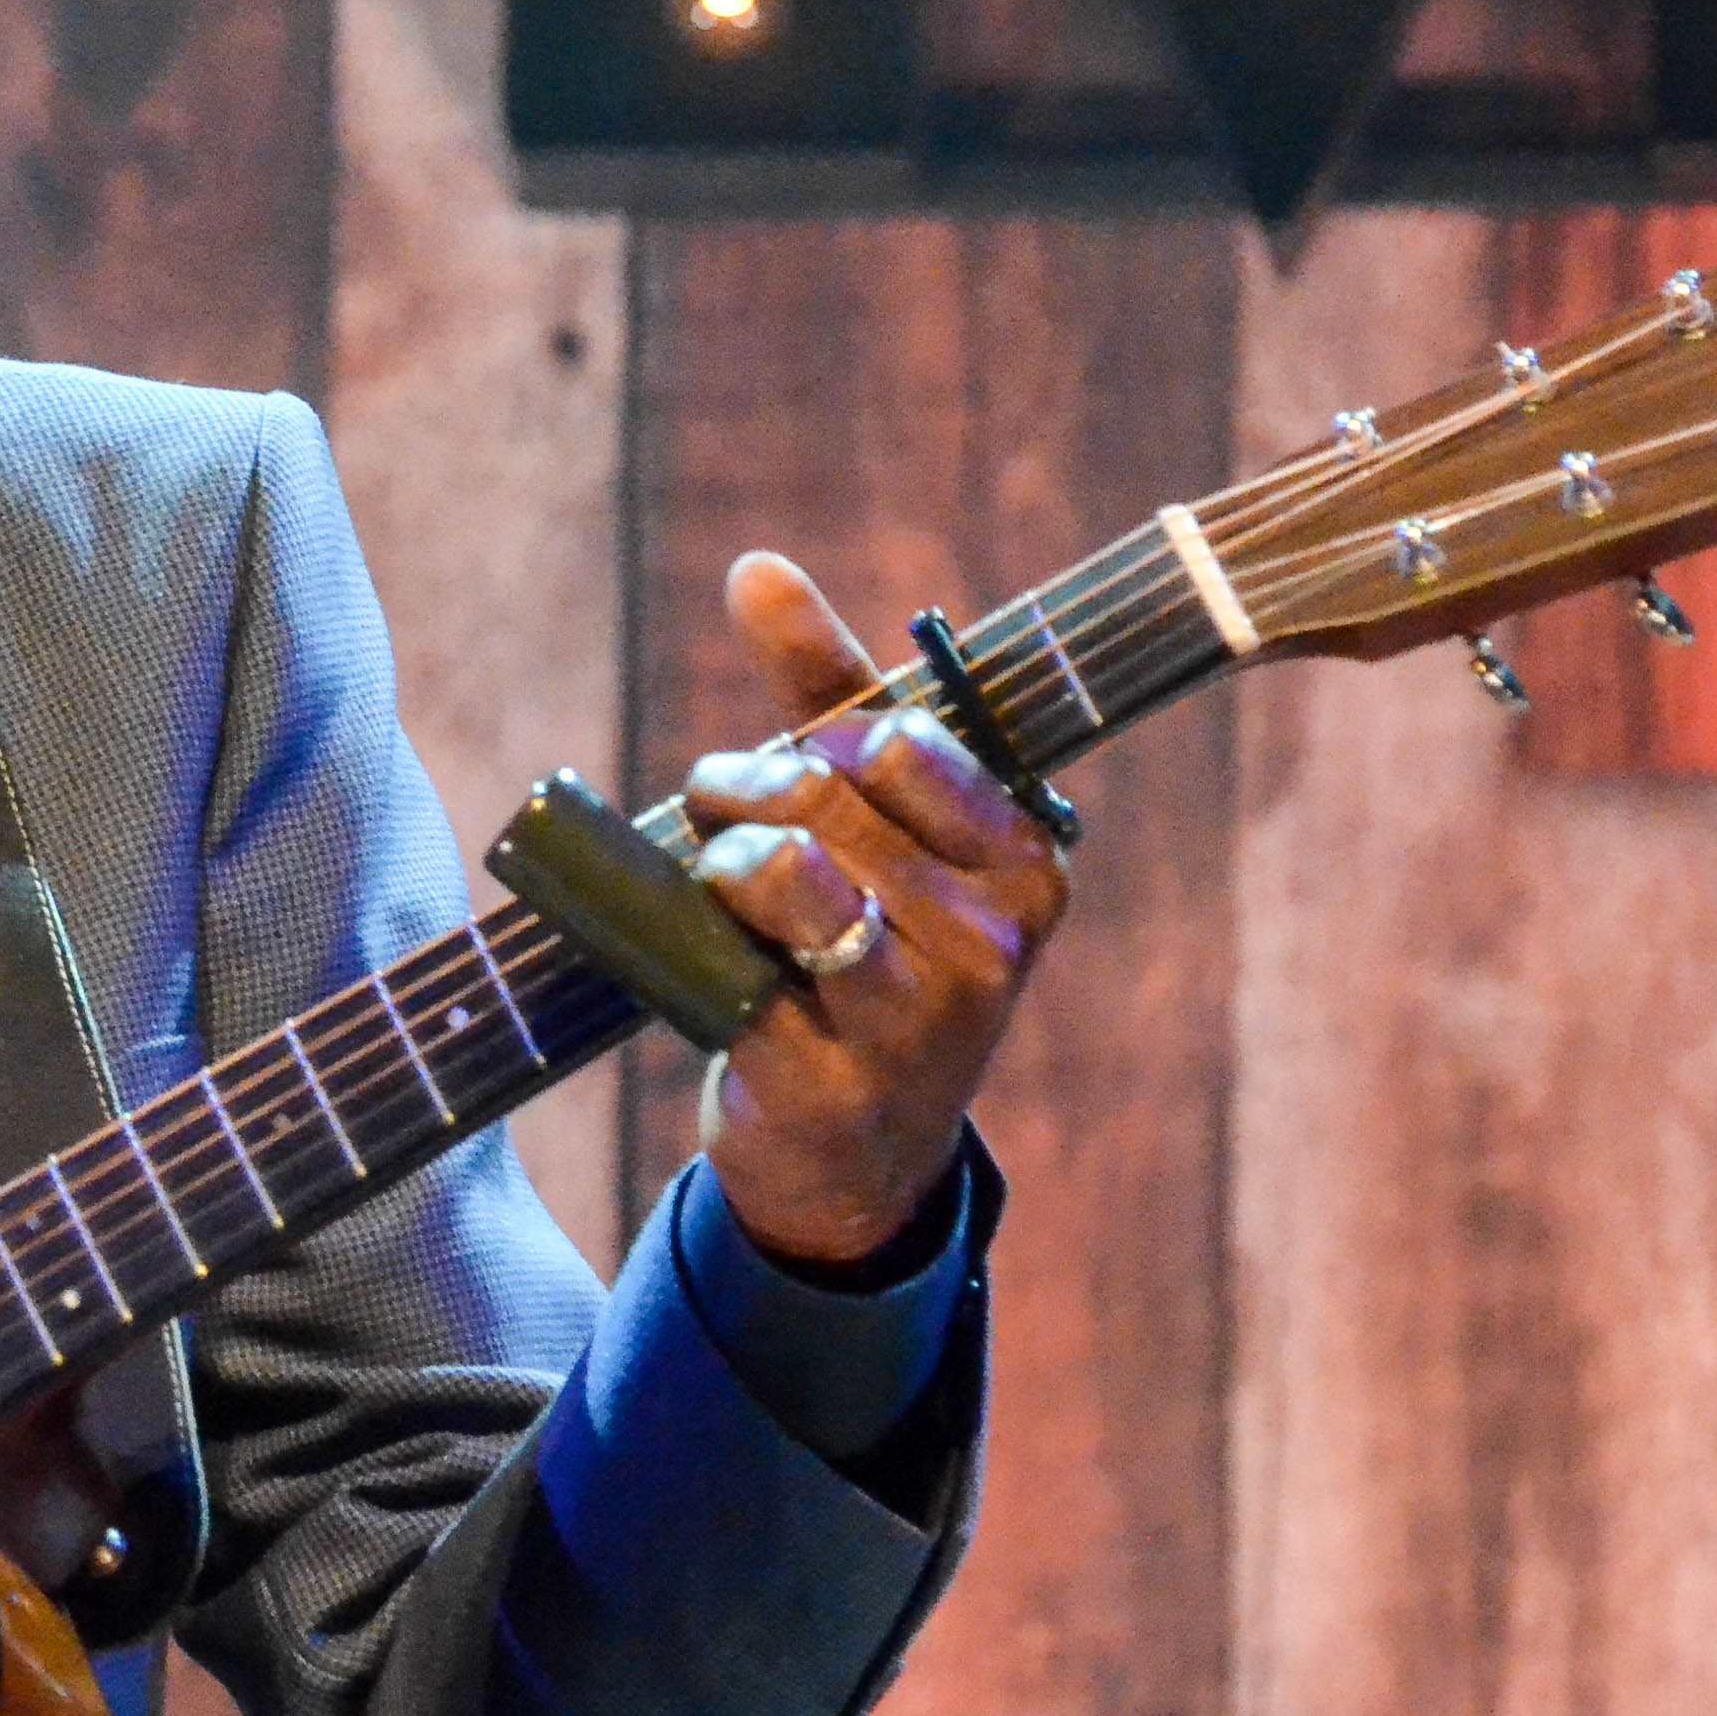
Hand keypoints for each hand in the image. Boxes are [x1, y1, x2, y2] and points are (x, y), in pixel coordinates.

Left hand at [677, 551, 1068, 1269]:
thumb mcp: (870, 820)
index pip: (891, 738)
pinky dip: (692, 948)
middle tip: (725, 828)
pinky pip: (726, 966)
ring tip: (724, 896)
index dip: (809, 740)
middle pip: (816, 793)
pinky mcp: (829, 1080)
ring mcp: (917, 1019)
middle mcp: (991, 940)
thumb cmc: (866, 945)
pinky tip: (720, 975)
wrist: (853, 1150)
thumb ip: (825, 689)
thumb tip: (757, 565)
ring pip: (779, 868)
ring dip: (717, 864)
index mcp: (1025, 860)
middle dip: (739, 791)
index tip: (797, 775)